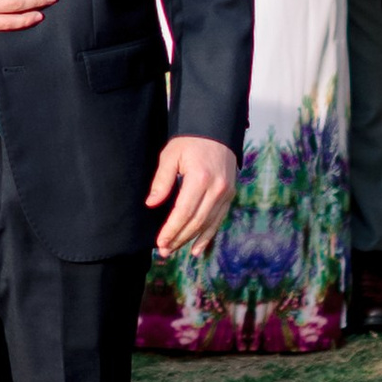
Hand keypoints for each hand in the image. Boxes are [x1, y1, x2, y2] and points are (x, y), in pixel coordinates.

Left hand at [149, 135, 237, 257]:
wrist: (217, 130)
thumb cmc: (190, 141)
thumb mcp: (171, 155)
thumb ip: (162, 181)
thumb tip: (151, 204)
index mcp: (200, 178)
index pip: (183, 212)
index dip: (171, 229)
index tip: (160, 241)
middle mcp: (216, 189)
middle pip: (196, 222)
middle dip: (179, 238)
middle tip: (164, 251)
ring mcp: (225, 193)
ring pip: (207, 224)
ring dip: (191, 240)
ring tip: (175, 250)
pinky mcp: (229, 195)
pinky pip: (218, 220)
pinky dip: (207, 236)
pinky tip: (196, 248)